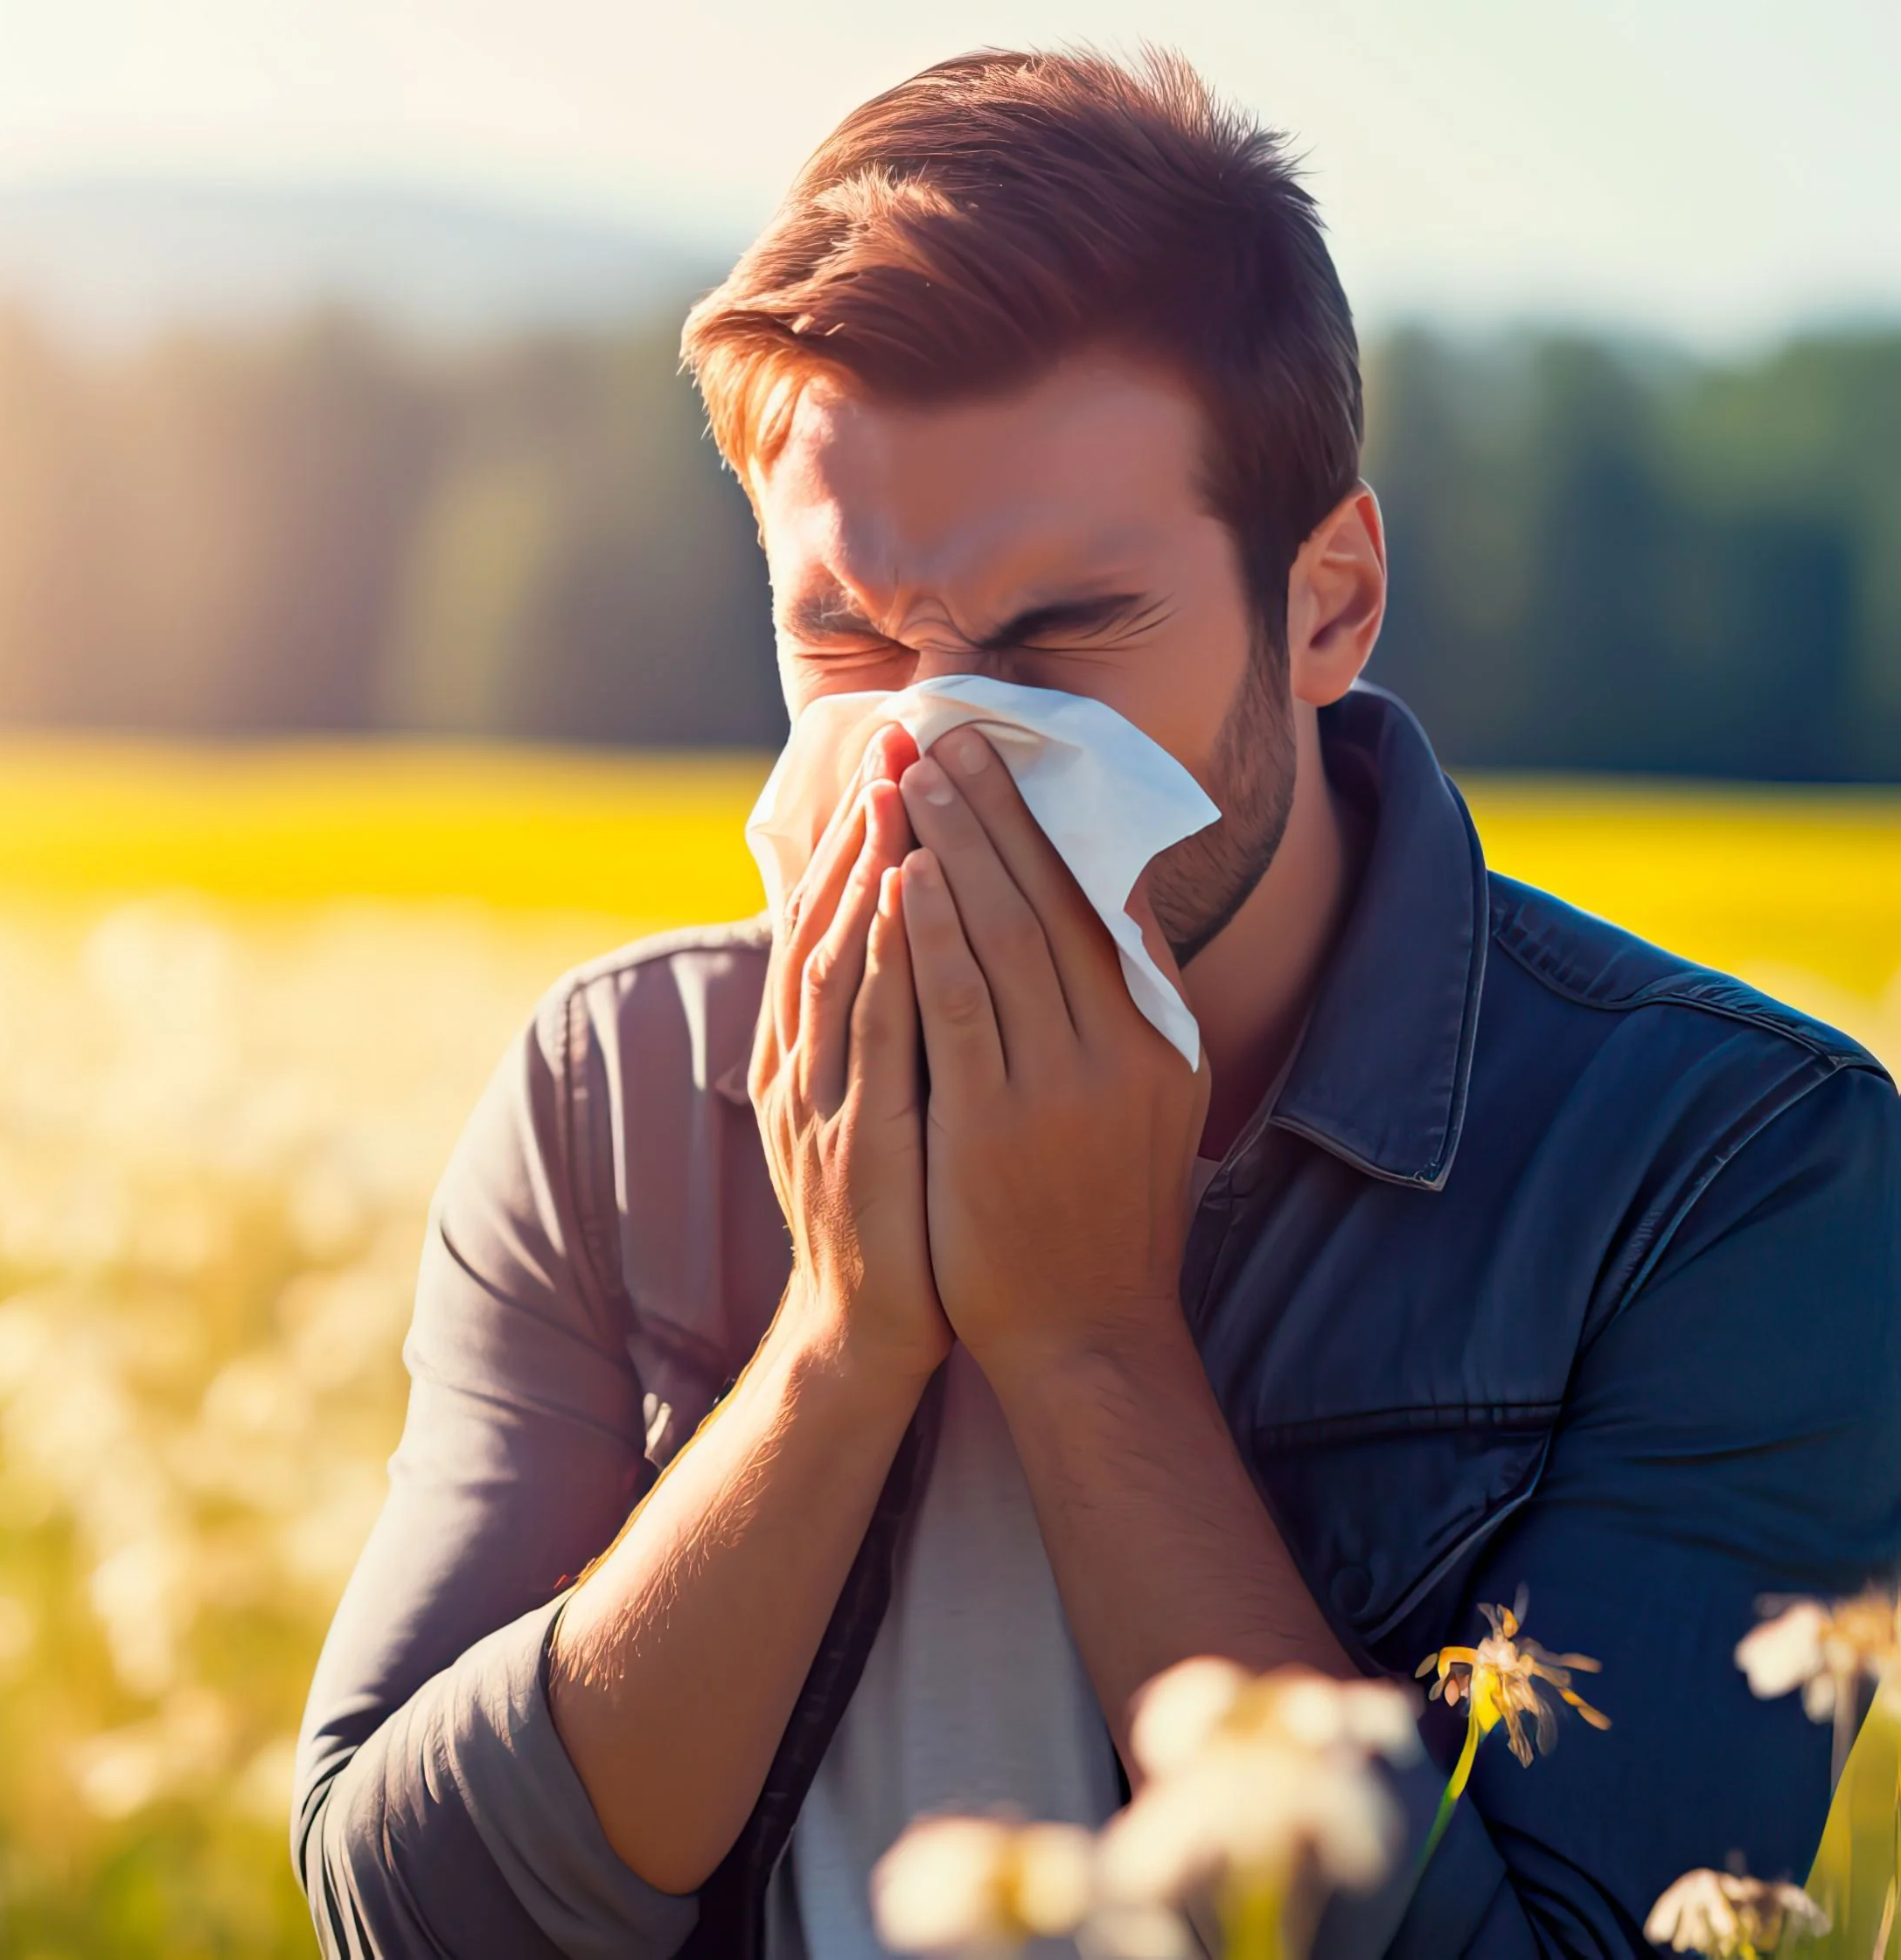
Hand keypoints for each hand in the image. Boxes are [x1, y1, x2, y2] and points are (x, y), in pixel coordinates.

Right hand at [749, 723, 944, 1384]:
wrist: (871, 1332)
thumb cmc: (899, 1213)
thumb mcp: (887, 1101)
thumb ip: (894, 1026)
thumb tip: (932, 944)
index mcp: (808, 1049)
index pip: (829, 920)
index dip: (857, 837)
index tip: (895, 760)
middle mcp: (800, 1062)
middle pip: (826, 921)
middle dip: (862, 828)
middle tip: (895, 740)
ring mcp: (819, 1102)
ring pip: (841, 960)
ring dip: (869, 869)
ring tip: (900, 790)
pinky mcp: (853, 1143)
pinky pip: (873, 1032)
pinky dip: (890, 957)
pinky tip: (913, 897)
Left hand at [896, 725, 1208, 1377]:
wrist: (1085, 1331)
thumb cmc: (1096, 1210)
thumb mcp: (1139, 1097)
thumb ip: (1122, 1006)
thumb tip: (1099, 906)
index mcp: (1158, 1031)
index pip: (1101, 897)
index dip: (1048, 818)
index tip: (1006, 751)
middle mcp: (1124, 1044)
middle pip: (1052, 896)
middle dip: (994, 807)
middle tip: (946, 731)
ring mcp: (1065, 1083)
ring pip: (1005, 935)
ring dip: (955, 845)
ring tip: (911, 775)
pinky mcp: (1003, 1122)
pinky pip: (964, 1007)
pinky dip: (935, 935)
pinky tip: (906, 878)